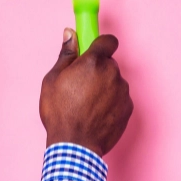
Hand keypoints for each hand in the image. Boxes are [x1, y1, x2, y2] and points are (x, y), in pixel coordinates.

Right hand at [39, 29, 133, 156]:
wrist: (75, 146)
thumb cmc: (60, 113)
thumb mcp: (52, 80)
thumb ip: (65, 54)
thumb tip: (70, 34)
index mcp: (93, 62)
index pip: (108, 40)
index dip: (101, 44)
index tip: (93, 50)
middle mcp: (112, 73)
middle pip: (109, 63)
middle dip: (98, 69)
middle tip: (82, 85)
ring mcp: (123, 91)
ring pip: (115, 81)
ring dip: (105, 87)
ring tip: (87, 104)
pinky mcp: (128, 108)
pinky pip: (120, 98)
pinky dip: (111, 102)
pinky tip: (96, 114)